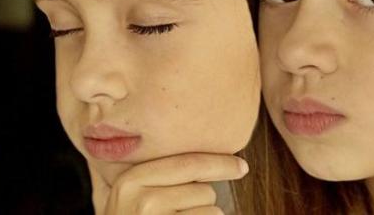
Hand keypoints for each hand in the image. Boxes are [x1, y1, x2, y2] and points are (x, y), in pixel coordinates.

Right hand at [90, 153, 247, 213]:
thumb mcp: (133, 196)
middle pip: (204, 190)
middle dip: (204, 201)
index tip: (242, 166)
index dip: (220, 163)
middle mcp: (144, 201)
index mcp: (132, 181)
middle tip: (178, 212)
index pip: (189, 164)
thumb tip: (221, 164)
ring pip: (212, 211)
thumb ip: (162, 178)